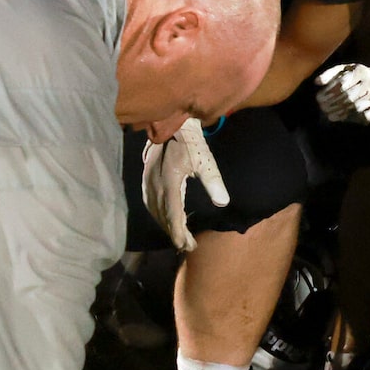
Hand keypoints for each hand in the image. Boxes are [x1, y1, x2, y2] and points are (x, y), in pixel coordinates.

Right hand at [140, 118, 229, 252]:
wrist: (172, 124)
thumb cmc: (192, 142)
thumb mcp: (205, 160)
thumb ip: (213, 181)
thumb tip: (223, 203)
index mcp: (169, 180)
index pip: (172, 213)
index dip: (178, 231)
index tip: (185, 245)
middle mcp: (155, 183)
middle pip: (163, 216)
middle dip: (175, 233)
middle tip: (188, 245)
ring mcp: (148, 181)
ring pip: (155, 211)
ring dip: (166, 226)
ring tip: (179, 237)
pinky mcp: (146, 178)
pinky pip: (150, 202)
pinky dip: (158, 215)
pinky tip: (165, 220)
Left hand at [312, 62, 369, 124]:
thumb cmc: (354, 77)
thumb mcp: (343, 71)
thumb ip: (329, 74)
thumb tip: (317, 82)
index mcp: (361, 71)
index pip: (342, 82)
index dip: (329, 91)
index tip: (318, 98)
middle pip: (348, 96)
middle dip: (333, 104)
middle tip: (322, 108)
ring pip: (356, 107)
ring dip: (340, 113)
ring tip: (329, 115)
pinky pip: (365, 115)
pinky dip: (353, 118)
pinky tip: (342, 119)